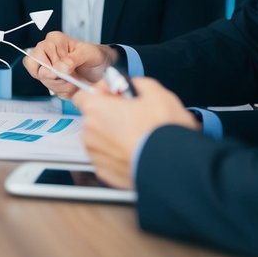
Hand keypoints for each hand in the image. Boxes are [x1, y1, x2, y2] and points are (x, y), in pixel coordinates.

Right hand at [23, 31, 115, 97]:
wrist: (102, 69)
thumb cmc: (95, 57)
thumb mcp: (88, 54)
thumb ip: (73, 59)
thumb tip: (60, 67)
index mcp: (55, 40)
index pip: (40, 52)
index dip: (53, 64)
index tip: (68, 68)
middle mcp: (46, 51)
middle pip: (35, 66)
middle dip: (54, 76)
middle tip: (70, 77)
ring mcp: (46, 65)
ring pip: (40, 77)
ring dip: (58, 84)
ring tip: (73, 82)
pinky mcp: (49, 77)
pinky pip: (47, 85)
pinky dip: (60, 89)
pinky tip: (71, 85)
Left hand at [72, 77, 197, 188]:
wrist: (174, 167)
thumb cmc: (163, 132)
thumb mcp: (156, 93)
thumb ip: (136, 83)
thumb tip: (131, 85)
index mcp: (96, 110)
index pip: (83, 94)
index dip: (101, 93)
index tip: (116, 95)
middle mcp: (89, 133)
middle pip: (93, 118)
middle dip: (109, 115)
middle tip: (134, 117)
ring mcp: (96, 155)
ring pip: (100, 139)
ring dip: (113, 135)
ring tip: (138, 137)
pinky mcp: (105, 173)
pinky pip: (107, 158)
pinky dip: (118, 154)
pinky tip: (137, 151)